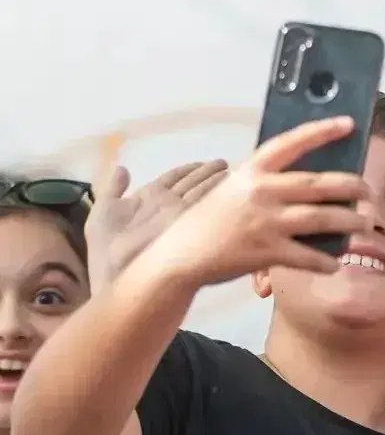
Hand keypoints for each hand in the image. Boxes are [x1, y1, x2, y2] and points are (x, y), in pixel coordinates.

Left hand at [85, 161, 228, 289]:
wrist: (114, 272)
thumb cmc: (105, 246)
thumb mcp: (102, 211)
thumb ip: (114, 188)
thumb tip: (124, 167)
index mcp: (150, 197)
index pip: (175, 178)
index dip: (189, 169)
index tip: (203, 162)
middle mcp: (169, 203)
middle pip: (193, 182)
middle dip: (209, 173)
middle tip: (225, 163)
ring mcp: (180, 213)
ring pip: (202, 191)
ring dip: (217, 181)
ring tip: (232, 173)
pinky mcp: (189, 223)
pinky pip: (205, 204)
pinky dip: (217, 194)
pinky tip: (228, 186)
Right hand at [137, 117, 372, 286]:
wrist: (182, 254)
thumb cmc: (212, 220)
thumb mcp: (233, 189)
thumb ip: (265, 182)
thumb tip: (311, 182)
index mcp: (252, 171)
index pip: (291, 143)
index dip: (321, 132)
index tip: (349, 123)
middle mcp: (260, 192)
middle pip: (318, 185)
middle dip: (351, 187)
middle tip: (369, 191)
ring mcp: (265, 222)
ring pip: (321, 219)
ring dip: (349, 222)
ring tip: (364, 224)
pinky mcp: (266, 252)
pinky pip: (307, 256)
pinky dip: (326, 260)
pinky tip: (336, 262)